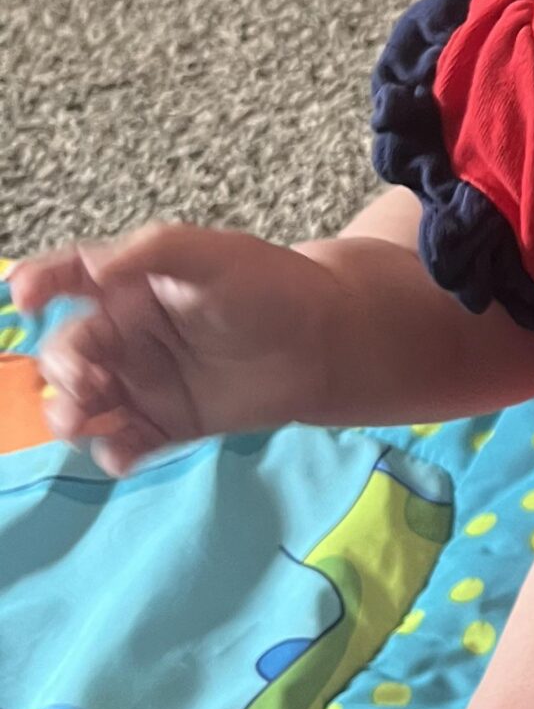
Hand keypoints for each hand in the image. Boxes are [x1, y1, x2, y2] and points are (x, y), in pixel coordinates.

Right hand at [8, 221, 338, 475]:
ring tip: (78, 425)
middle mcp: (126, 334)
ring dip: (70, 415)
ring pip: (85, 402)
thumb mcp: (212, 254)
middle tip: (86, 381)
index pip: (68, 278)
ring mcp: (143, 382)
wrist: (327, 341)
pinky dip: (114, 452)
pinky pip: (125, 442)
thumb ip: (152, 252)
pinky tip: (120, 457)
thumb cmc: (269, 286)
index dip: (38, 283)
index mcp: (129, 286)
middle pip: (68, 351)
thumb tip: (94, 269)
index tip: (24, 297)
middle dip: (63, 367)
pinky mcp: (168, 423)